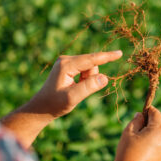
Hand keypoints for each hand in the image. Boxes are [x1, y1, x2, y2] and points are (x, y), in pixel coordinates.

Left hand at [0, 51, 121, 147]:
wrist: (41, 107)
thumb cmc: (55, 104)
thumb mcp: (72, 98)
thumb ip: (88, 87)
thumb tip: (104, 78)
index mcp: (66, 65)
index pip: (91, 60)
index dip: (106, 57)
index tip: (119, 53)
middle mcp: (66, 59)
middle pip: (91, 64)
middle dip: (91, 78)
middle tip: (79, 90)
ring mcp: (66, 61)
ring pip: (89, 67)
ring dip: (88, 79)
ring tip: (75, 89)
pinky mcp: (68, 66)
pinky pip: (85, 69)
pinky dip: (84, 79)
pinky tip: (74, 87)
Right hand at [113, 106, 160, 160]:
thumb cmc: (127, 153)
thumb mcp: (128, 132)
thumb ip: (137, 120)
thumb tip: (141, 115)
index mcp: (160, 128)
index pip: (155, 113)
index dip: (146, 112)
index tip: (140, 117)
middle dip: (152, 125)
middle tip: (139, 133)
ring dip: (157, 138)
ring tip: (143, 146)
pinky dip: (159, 150)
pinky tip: (147, 156)